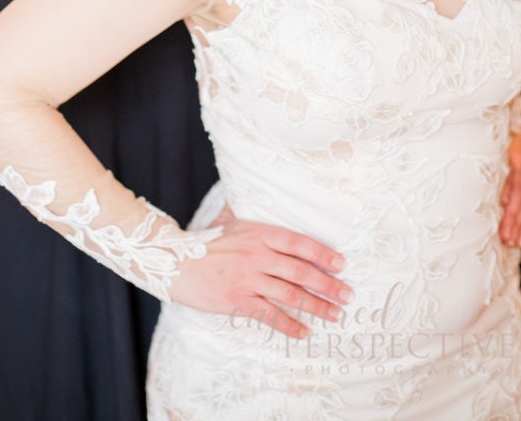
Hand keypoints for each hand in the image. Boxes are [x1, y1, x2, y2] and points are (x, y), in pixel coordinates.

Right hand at [170, 209, 349, 338]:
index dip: (322, 253)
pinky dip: (289, 325)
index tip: (341, 264)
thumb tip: (249, 188)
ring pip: (290, 294)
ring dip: (316, 306)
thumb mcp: (227, 220)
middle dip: (327, 284)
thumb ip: (244, 211)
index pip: (298, 242)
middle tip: (347, 295)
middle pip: (300, 270)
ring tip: (334, 315)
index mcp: (258, 233)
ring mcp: (248, 279)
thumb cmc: (204, 242)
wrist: (174, 262)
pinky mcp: (238, 300)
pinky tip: (303, 332)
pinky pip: (269, 315)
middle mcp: (257, 255)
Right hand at [499, 132, 520, 247]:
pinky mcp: (520, 158)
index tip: (518, 242)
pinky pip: (516, 179)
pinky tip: (502, 205)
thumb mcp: (510, 168)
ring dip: (514, 217)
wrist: (512, 121)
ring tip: (506, 234)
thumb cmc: (508, 145)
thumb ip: (508, 186)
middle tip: (510, 244)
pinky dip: (509, 193)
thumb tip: (502, 204)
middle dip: (519, 226)